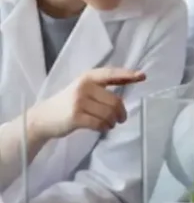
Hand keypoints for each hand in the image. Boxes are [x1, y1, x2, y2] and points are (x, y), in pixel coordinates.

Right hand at [27, 67, 145, 142]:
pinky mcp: (75, 117)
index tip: (142, 76)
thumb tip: (132, 80)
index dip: (128, 75)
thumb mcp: (83, 88)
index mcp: (88, 77)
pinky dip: (105, 127)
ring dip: (113, 121)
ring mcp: (79, 102)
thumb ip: (103, 86)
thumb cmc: (68, 103)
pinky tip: (103, 128)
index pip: (111, 74)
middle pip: (115, 101)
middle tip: (121, 119)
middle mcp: (84, 87)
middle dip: (121, 112)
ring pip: (109, 113)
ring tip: (110, 124)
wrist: (43, 118)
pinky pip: (100, 123)